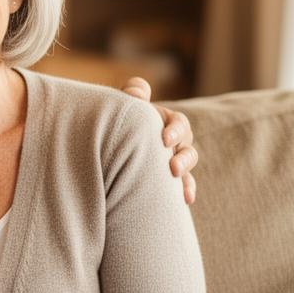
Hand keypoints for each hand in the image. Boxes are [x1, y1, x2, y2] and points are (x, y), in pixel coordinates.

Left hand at [123, 76, 198, 204]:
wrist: (107, 147)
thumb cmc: (115, 123)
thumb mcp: (121, 107)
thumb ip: (131, 95)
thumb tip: (137, 93)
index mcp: (164, 121)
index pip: (177, 123)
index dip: (174, 129)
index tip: (164, 139)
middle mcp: (172, 139)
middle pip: (186, 145)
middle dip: (181, 154)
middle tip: (172, 166)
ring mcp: (172, 158)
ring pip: (187, 163)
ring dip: (185, 171)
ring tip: (175, 177)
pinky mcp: (169, 178)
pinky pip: (184, 184)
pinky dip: (186, 190)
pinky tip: (186, 199)